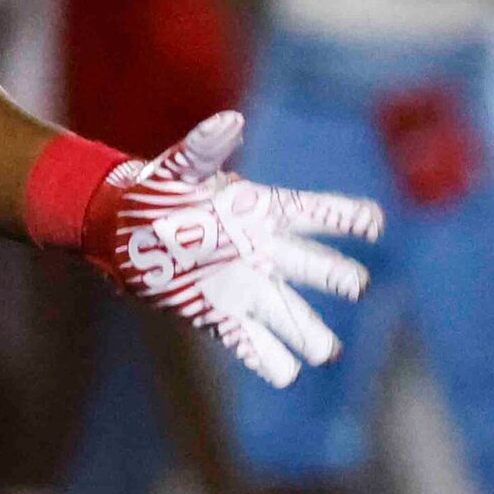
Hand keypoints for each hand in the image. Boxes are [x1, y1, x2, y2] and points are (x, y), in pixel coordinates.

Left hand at [83, 112, 382, 387]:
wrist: (120, 229)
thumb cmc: (153, 191)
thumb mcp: (176, 168)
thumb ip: (203, 148)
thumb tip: (229, 120)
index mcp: (258, 213)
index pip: (311, 214)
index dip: (344, 216)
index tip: (374, 223)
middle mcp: (260, 251)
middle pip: (308, 266)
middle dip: (333, 275)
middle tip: (356, 285)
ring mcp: (242, 285)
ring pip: (285, 312)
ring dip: (306, 332)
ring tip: (325, 351)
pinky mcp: (216, 313)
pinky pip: (247, 339)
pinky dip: (264, 356)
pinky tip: (284, 373)